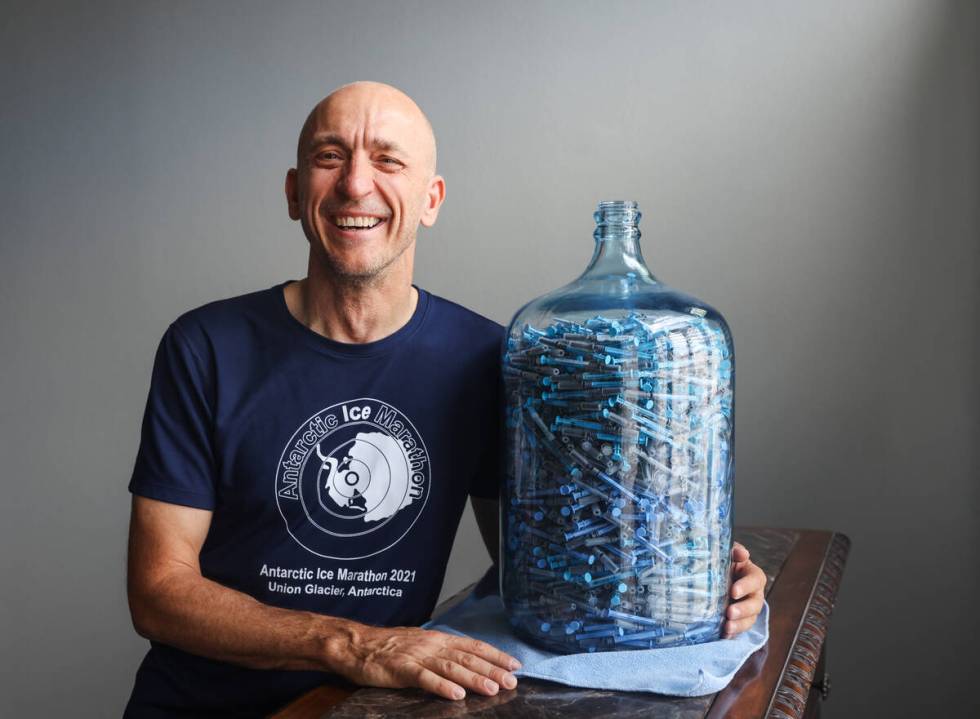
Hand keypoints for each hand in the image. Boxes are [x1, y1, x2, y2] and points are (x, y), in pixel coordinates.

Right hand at [340, 625, 520, 700]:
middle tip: (511, 682)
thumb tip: (468, 661)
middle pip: (467, 657)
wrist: (356, 645)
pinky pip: (424, 678)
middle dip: (491, 669)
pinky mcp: (400, 669)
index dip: (495, 655)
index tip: (515, 665)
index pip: (473, 646)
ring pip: (450, 668)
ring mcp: (416, 656)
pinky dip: (441, 686)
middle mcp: (431, 645)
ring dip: (473, 678)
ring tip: (492, 689)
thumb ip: (442, 652)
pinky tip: (456, 695)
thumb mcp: (421, 644)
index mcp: (438, 639)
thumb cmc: (388, 648)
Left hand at [724, 542, 765, 638]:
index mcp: (752, 575)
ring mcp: (747, 609)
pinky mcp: (738, 620)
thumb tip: (741, 553)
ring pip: (749, 620)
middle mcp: (754, 594)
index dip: (746, 586)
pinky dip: (732, 634)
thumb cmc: (722, 562)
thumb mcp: (727, 553)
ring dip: (739, 625)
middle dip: (743, 609)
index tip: (733, 591)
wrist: (711, 576)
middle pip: (755, 604)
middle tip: (729, 613)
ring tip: (727, 627)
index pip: (756, 580)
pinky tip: (724, 636)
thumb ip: (734, 551)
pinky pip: (739, 630)